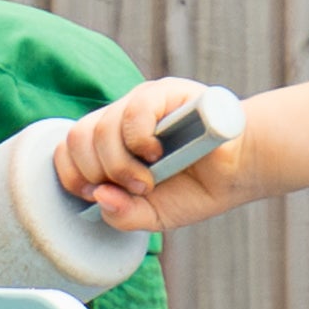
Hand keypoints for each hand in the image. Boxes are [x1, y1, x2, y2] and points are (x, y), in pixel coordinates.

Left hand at [52, 84, 255, 231]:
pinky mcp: (164, 92)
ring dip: (120, 165)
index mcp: (110, 144)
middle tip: (132, 189)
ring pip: (101, 128)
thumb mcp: (153, 215)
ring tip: (148, 180)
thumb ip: (122, 215)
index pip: (67, 149)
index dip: (71, 174)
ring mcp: (140, 103)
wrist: (241, 171)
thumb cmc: (198, 188)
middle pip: (77, 138)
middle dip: (99, 173)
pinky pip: (132, 111)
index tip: (96, 194)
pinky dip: (139, 140)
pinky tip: (157, 153)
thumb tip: (98, 197)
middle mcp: (120, 120)